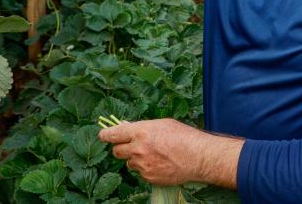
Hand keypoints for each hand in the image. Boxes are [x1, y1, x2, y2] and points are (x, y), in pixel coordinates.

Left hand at [98, 118, 242, 188]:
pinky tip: (160, 163)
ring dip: (136, 159)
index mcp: (140, 132)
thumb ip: (143, 127)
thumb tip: (129, 129)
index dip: (106, 135)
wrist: (198, 157)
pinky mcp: (148, 177)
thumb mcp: (163, 124)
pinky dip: (147, 169)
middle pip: (117, 151)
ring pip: (130, 163)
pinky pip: (141, 172)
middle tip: (131, 146)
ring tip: (155, 155)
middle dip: (121, 148)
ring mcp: (142, 165)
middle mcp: (138, 149)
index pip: (113, 134)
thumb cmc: (184, 137)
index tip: (103, 135)